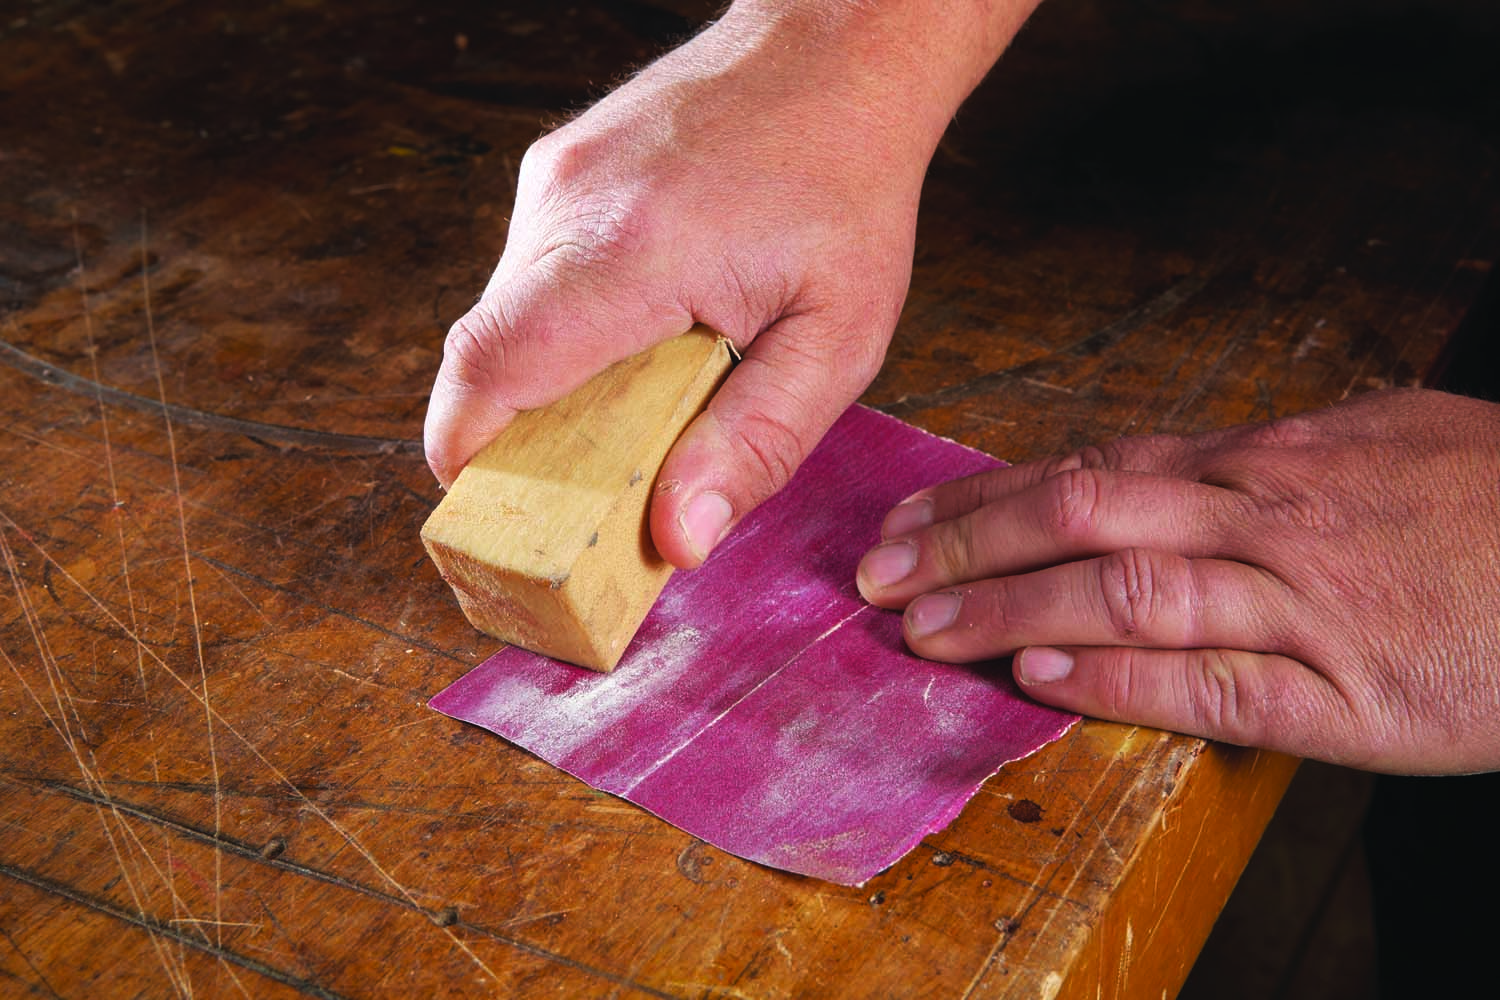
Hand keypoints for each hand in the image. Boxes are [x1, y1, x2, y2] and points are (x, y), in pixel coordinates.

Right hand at [423, 1, 1038, 567]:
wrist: (834, 54)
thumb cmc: (847, 193)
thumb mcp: (836, 339)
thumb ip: (757, 443)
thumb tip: (680, 538)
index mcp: (633, 252)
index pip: (492, 367)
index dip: (468, 456)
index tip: (492, 513)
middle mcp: (570, 205)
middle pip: (484, 353)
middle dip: (514, 436)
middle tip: (583, 486)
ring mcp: (554, 179)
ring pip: (501, 315)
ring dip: (543, 380)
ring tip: (628, 403)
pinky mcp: (557, 171)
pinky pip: (529, 275)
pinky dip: (559, 329)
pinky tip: (635, 335)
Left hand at [856, 389, 1499, 773]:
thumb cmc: (1498, 506)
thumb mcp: (1384, 445)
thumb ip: (1274, 461)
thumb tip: (1181, 462)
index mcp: (1270, 459)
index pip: (1097, 464)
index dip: (993, 494)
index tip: (916, 517)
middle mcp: (1265, 515)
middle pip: (1085, 510)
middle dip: (969, 541)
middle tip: (876, 571)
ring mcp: (1299, 600)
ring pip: (1124, 589)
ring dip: (1010, 609)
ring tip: (921, 628)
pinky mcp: (1342, 691)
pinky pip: (1207, 679)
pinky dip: (1113, 678)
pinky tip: (1037, 681)